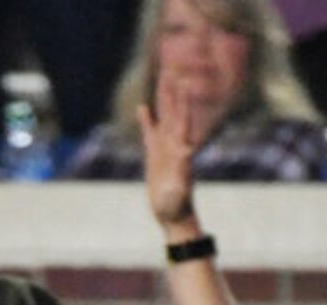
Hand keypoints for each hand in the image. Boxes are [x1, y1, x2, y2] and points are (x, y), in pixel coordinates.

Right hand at [142, 60, 205, 232]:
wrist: (174, 215)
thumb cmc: (176, 207)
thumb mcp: (177, 194)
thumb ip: (180, 179)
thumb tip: (184, 164)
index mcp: (181, 152)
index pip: (182, 123)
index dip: (183, 104)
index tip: (184, 85)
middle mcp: (175, 145)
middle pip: (174, 112)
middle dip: (173, 91)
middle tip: (173, 68)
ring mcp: (165, 149)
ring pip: (164, 117)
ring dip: (164, 98)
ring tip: (163, 77)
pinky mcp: (155, 156)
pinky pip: (150, 133)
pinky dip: (147, 120)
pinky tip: (142, 107)